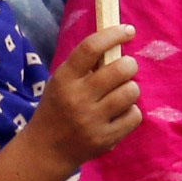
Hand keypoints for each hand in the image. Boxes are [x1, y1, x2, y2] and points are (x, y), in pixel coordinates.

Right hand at [12, 22, 141, 180]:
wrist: (46, 150)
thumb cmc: (57, 108)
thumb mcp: (61, 83)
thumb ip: (85, 67)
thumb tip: (117, 43)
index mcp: (64, 79)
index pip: (90, 48)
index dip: (113, 34)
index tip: (128, 30)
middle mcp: (77, 98)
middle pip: (120, 69)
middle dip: (129, 65)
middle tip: (125, 68)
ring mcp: (92, 120)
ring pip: (131, 91)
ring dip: (130, 89)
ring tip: (121, 93)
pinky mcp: (105, 139)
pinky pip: (135, 115)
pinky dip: (131, 112)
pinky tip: (119, 114)